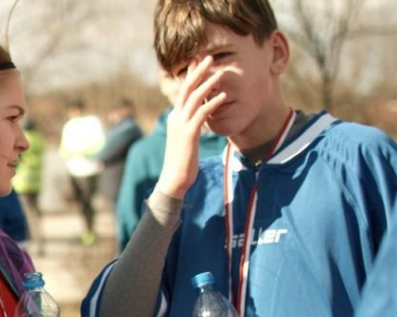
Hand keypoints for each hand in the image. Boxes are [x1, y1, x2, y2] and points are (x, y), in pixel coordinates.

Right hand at [152, 55, 226, 200]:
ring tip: (219, 71)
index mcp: (174, 118)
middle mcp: (175, 118)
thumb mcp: (186, 140)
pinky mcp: (189, 134)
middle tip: (209, 56)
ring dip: (207, 83)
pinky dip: (212, 103)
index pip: (183, 91)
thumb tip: (201, 119)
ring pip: (194, 98)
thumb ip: (192, 126)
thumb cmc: (182, 162)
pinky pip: (202, 114)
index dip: (190, 75)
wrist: (173, 180)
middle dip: (198, 71)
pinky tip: (223, 96)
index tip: (199, 61)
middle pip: (186, 89)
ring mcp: (181, 125)